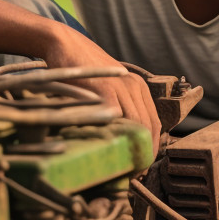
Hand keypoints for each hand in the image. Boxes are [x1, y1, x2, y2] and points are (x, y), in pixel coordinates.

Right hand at [42, 27, 160, 157]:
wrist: (64, 44)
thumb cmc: (81, 72)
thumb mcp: (107, 88)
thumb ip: (116, 109)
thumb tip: (118, 142)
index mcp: (138, 88)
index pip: (154, 126)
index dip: (150, 150)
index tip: (140, 167)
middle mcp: (134, 86)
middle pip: (149, 128)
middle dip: (143, 154)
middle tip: (132, 174)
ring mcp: (121, 88)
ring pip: (136, 126)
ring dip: (131, 150)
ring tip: (121, 169)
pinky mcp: (105, 90)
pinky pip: (116, 120)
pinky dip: (113, 139)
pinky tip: (106, 153)